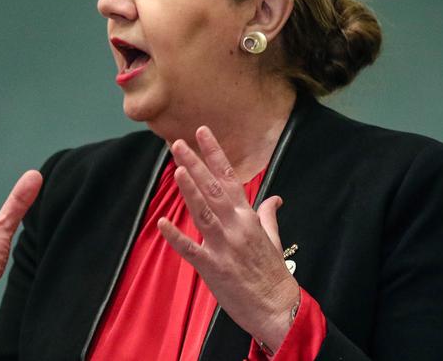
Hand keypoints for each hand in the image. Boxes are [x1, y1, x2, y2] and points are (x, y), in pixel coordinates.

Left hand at [157, 126, 298, 351]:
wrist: (279, 310)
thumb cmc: (274, 274)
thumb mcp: (273, 239)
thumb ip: (267, 216)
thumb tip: (275, 198)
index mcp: (248, 218)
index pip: (229, 178)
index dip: (215, 154)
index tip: (202, 132)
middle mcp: (236, 226)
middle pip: (213, 189)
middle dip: (195, 164)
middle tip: (178, 143)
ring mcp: (223, 246)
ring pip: (203, 212)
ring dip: (190, 190)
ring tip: (177, 168)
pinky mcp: (213, 267)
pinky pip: (191, 250)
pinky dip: (176, 237)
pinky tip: (163, 223)